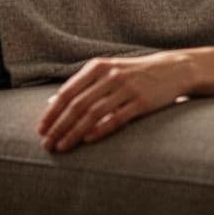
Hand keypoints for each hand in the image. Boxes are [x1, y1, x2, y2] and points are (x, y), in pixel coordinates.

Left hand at [37, 52, 194, 152]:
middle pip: (77, 105)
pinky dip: (100, 130)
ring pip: (93, 114)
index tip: (41, 130)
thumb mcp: (107, 72)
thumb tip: (53, 102)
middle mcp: (110, 76)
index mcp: (98, 67)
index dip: (52, 113)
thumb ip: (82, 85)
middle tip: (47, 144)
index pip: (68, 92)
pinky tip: (87, 140)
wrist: (173, 69)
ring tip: (62, 147)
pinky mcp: (142, 102)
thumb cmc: (134, 73)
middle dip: (59, 126)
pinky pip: (116, 119)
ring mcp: (127, 89)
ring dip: (74, 133)